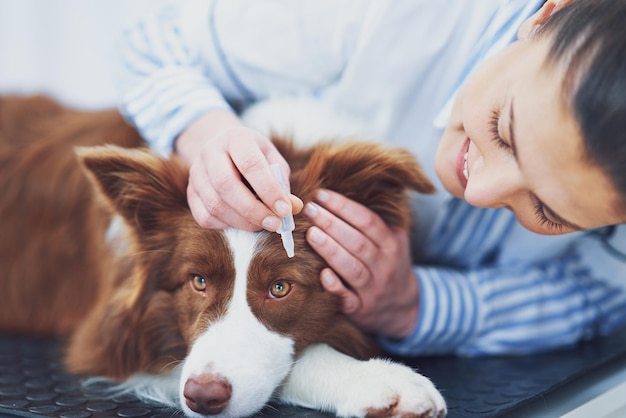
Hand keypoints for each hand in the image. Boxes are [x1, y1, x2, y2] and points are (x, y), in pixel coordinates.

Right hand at [176, 110, 302, 229]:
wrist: (224, 150)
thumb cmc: (255, 157)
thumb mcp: (272, 161)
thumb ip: (282, 183)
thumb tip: (293, 208)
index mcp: (235, 138)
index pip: (250, 164)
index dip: (269, 190)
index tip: (285, 209)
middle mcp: (210, 152)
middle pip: (226, 185)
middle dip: (253, 210)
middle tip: (275, 224)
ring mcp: (196, 173)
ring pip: (215, 204)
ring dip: (242, 222)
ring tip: (264, 225)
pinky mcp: (190, 193)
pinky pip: (205, 217)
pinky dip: (227, 226)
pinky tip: (243, 224)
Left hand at [303, 189, 419, 338]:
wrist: (404, 308)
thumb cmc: (389, 264)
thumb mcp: (394, 239)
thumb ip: (378, 217)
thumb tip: (358, 184)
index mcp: (391, 245)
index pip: (368, 222)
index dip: (345, 207)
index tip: (321, 194)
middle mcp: (384, 266)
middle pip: (358, 242)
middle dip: (332, 224)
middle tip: (309, 209)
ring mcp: (373, 289)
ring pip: (352, 268)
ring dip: (331, 250)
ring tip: (310, 233)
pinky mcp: (361, 310)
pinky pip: (348, 300)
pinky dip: (336, 288)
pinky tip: (322, 274)